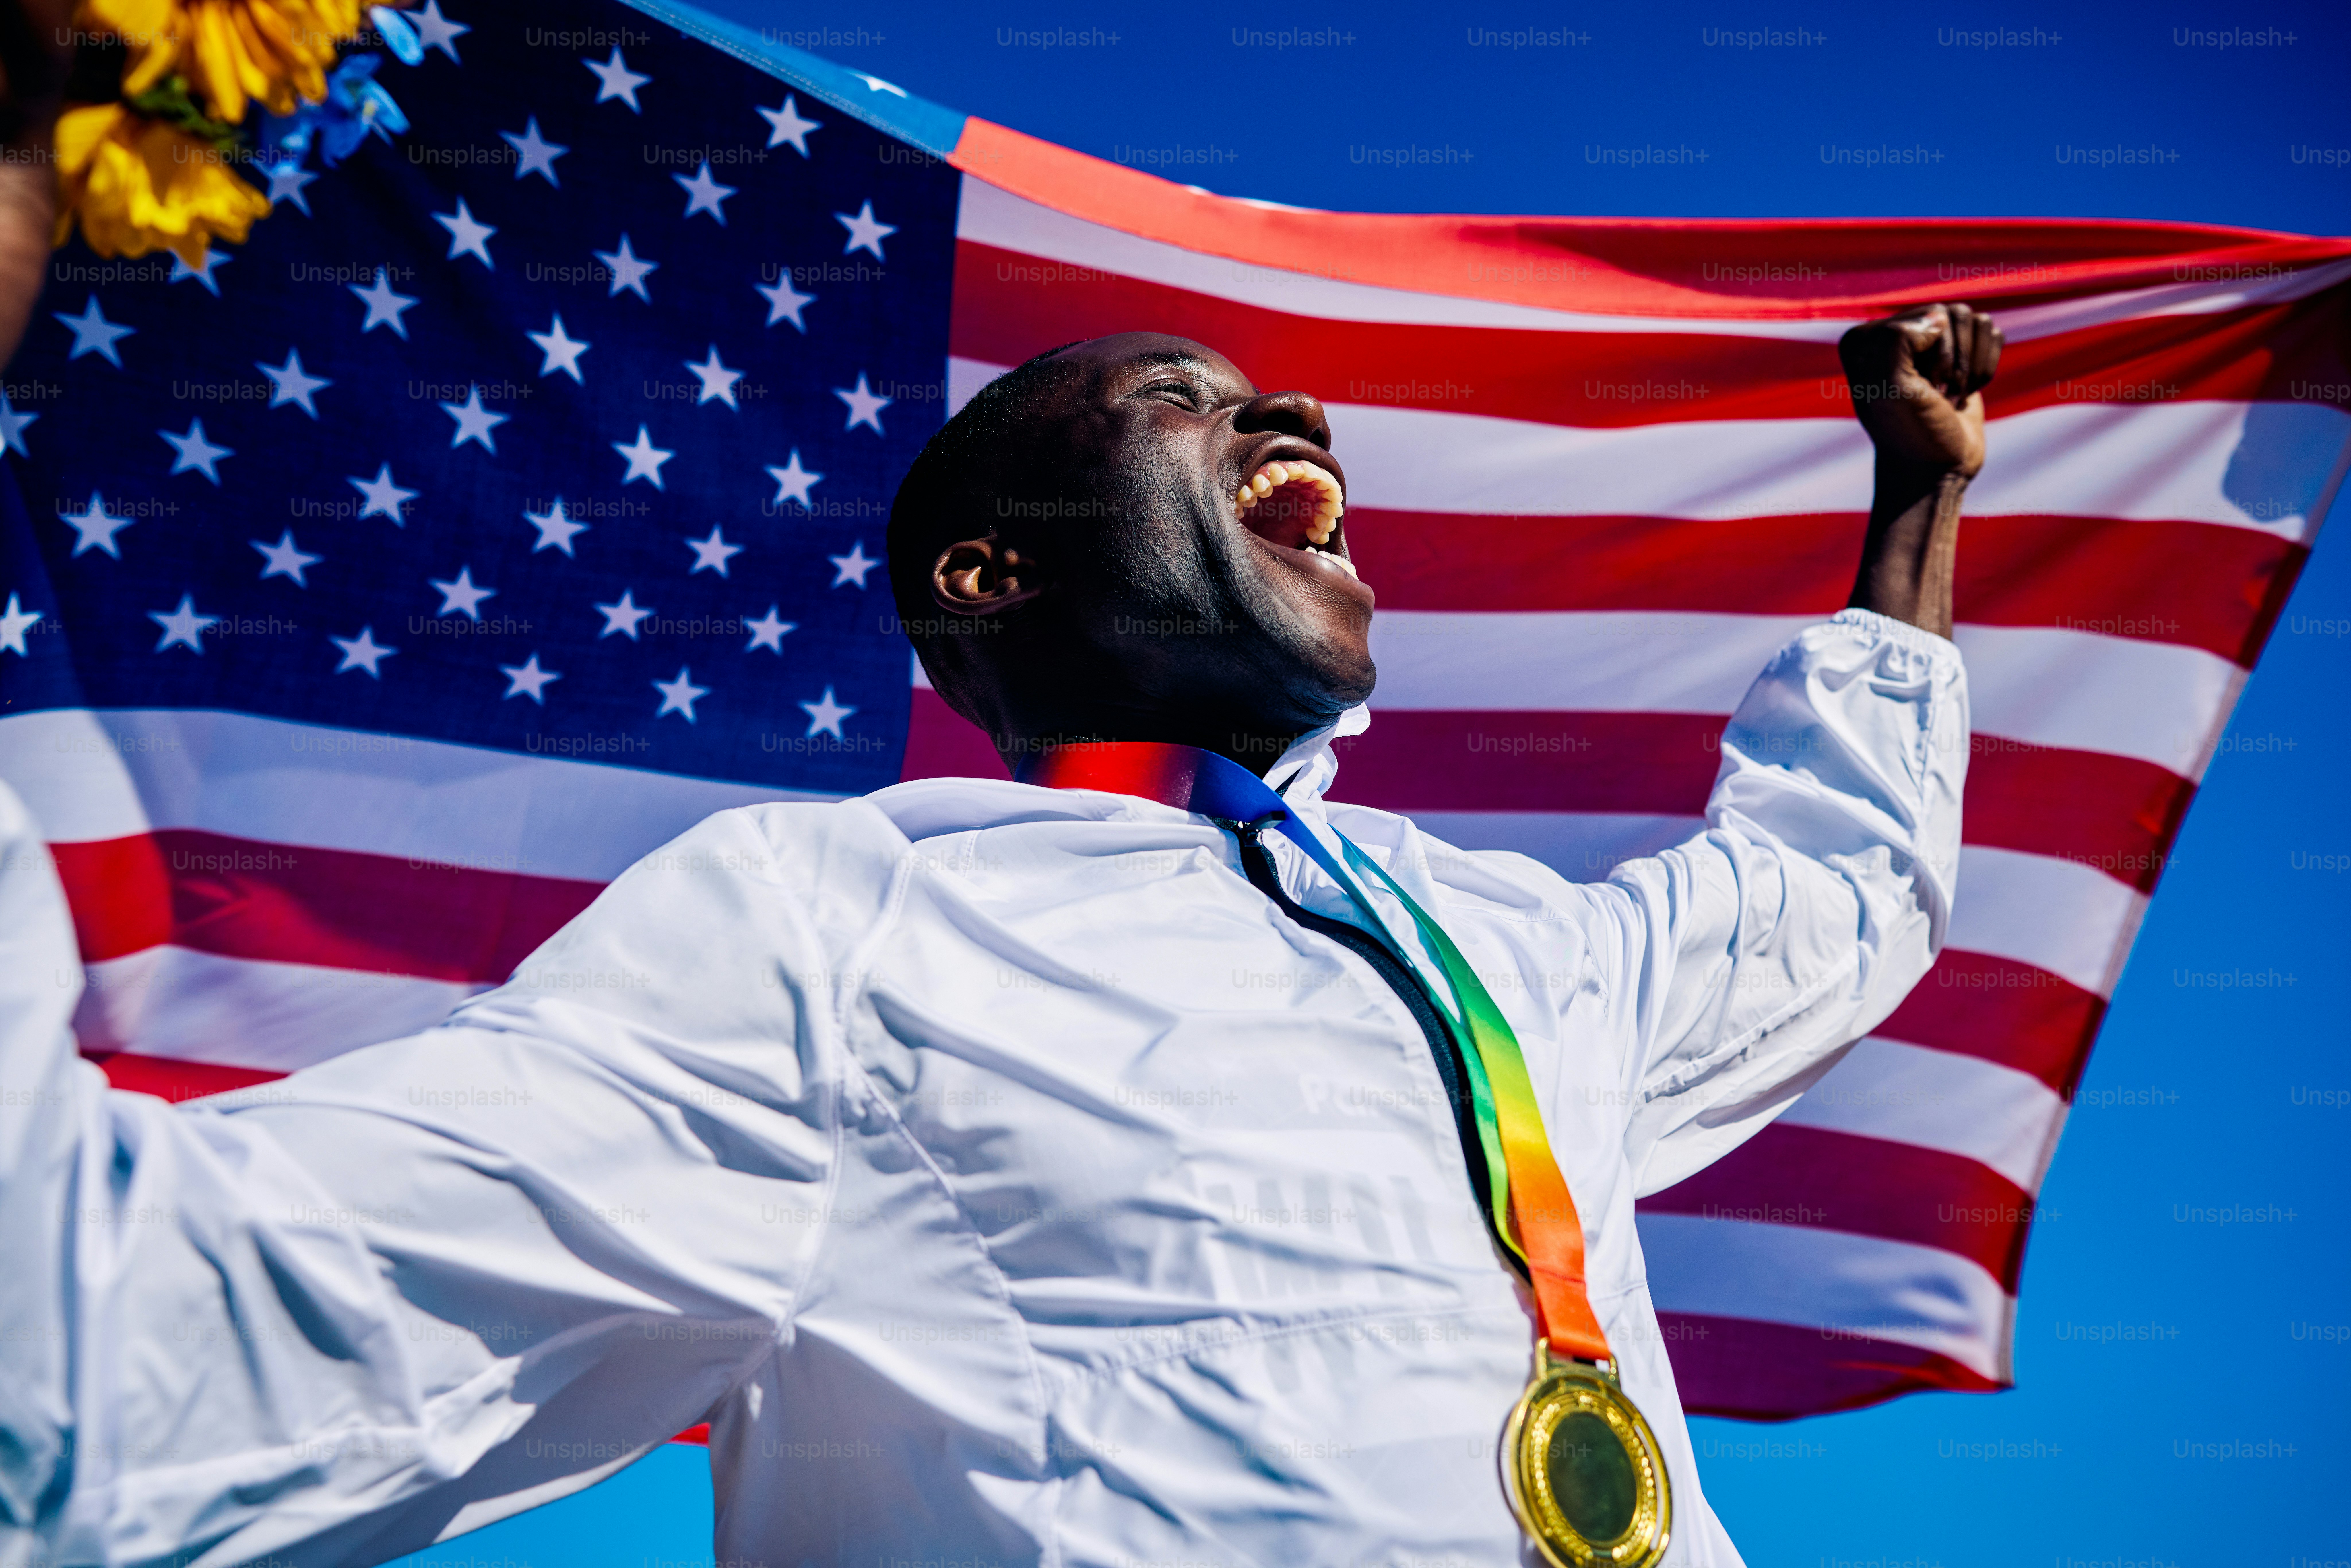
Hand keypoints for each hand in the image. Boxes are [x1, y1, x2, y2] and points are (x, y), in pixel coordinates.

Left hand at [1838, 303, 2001, 477]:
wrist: (1935, 470)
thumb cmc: (1910, 433)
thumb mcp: (1891, 387)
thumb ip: (1897, 341)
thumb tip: (1937, 317)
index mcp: (1865, 339)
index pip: (1928, 315)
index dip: (1937, 354)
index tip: (1922, 390)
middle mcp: (1893, 334)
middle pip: (1954, 315)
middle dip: (1956, 361)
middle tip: (1937, 395)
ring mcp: (1928, 342)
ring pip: (1976, 321)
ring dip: (1971, 367)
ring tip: (1950, 395)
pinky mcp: (1959, 354)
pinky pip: (1991, 334)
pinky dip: (1986, 366)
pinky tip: (1965, 392)